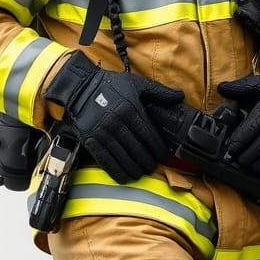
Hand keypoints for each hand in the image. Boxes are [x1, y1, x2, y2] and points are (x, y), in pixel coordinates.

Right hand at [44, 52, 183, 182]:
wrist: (80, 87)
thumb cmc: (110, 85)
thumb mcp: (136, 82)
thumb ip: (159, 91)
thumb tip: (180, 96)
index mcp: (130, 108)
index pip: (148, 134)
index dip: (158, 148)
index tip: (163, 156)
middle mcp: (117, 121)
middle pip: (137, 148)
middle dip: (147, 161)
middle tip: (152, 167)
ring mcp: (102, 132)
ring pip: (123, 157)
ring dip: (134, 169)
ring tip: (141, 173)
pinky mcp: (90, 140)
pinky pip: (105, 160)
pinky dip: (116, 171)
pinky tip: (124, 177)